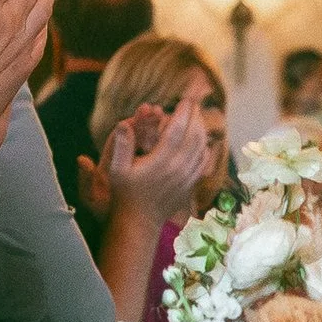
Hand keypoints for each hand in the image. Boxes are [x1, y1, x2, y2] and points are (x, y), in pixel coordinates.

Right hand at [97, 87, 212, 220]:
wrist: (139, 221)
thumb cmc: (125, 193)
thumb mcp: (116, 169)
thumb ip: (121, 145)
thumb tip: (124, 123)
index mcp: (162, 160)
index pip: (178, 129)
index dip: (184, 112)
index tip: (186, 100)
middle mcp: (179, 167)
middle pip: (195, 135)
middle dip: (195, 116)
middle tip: (193, 104)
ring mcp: (187, 177)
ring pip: (202, 147)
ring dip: (201, 129)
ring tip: (197, 117)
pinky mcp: (191, 184)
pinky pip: (204, 162)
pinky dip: (205, 147)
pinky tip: (201, 141)